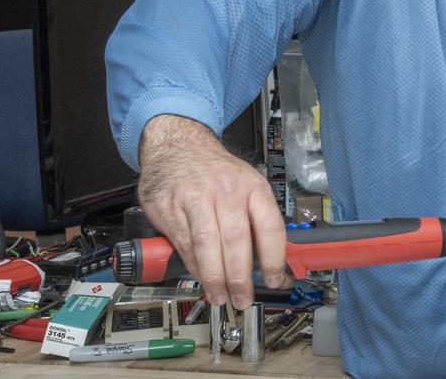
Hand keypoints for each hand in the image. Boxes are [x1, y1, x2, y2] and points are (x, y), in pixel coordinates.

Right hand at [137, 114, 286, 309]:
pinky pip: (184, 243)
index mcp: (251, 186)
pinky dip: (193, 265)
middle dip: (240, 276)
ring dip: (214, 277)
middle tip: (242, 298)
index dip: (274, 258)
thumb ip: (258, 221)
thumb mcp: (246, 185)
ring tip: (220, 295)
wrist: (178, 147)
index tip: (276, 279)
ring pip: (207, 244)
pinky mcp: (169, 207)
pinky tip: (201, 277)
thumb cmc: (217, 172)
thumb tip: (273, 263)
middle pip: (236, 239)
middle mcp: (225, 191)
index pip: (269, 226)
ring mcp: (195, 198)